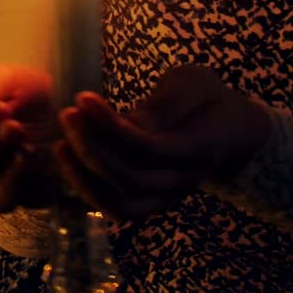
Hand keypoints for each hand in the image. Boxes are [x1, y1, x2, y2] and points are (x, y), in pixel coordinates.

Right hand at [0, 64, 59, 212]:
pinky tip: (50, 165)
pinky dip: (42, 188)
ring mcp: (4, 186)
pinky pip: (33, 202)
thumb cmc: (22, 86)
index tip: (2, 108)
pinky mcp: (36, 193)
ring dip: (11, 179)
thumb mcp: (1, 80)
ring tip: (30, 152)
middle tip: (15, 127)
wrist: (62, 94)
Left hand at [55, 63, 271, 221]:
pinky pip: (115, 209)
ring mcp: (167, 197)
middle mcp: (184, 180)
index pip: (150, 148)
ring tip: (61, 142)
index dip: (111, 127)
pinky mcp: (151, 202)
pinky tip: (69, 159)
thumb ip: (167, 103)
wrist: (231, 130)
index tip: (83, 98)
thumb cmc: (208, 98)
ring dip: (84, 176)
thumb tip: (130, 124)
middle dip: (91, 148)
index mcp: (200, 147)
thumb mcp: (196, 83)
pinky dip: (88, 189)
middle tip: (68, 114)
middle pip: (131, 179)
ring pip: (120, 205)